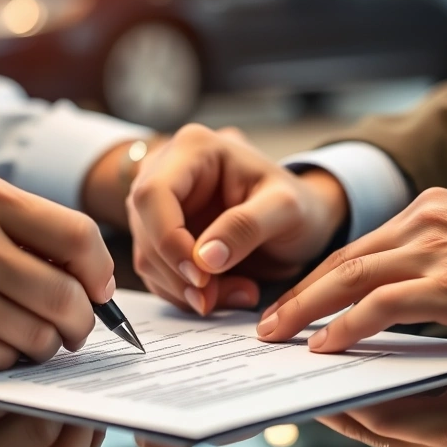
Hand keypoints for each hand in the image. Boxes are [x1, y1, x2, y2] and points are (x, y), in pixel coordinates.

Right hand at [0, 173, 114, 374]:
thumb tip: (91, 272)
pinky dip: (8, 358)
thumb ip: (23, 227)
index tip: (100, 288)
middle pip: (67, 295)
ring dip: (47, 343)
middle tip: (78, 327)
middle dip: (83, 320)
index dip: (100, 269)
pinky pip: (4, 360)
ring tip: (30, 333)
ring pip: (41, 335)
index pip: (78, 236)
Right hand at [127, 124, 346, 315]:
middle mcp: (166, 172)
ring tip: (240, 293)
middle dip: (180, 274)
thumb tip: (205, 258)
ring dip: (186, 290)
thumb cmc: (298, 204)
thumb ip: (247, 226)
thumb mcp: (286, 209)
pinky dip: (187, 294)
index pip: (153, 195)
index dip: (168, 240)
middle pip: (146, 230)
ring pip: (148, 258)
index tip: (201, 277)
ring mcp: (160, 206)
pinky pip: (159, 273)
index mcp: (193, 149)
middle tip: (218, 297)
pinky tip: (225, 292)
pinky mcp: (162, 236)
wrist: (301, 221)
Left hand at [257, 188, 446, 350]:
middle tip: (268, 321)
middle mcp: (425, 222)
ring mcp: (435, 251)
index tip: (297, 299)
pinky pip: (381, 306)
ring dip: (306, 310)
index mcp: (432, 210)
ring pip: (349, 278)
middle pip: (343, 260)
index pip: (361, 246)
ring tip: (278, 337)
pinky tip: (326, 346)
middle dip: (300, 294)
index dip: (322, 276)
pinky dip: (346, 326)